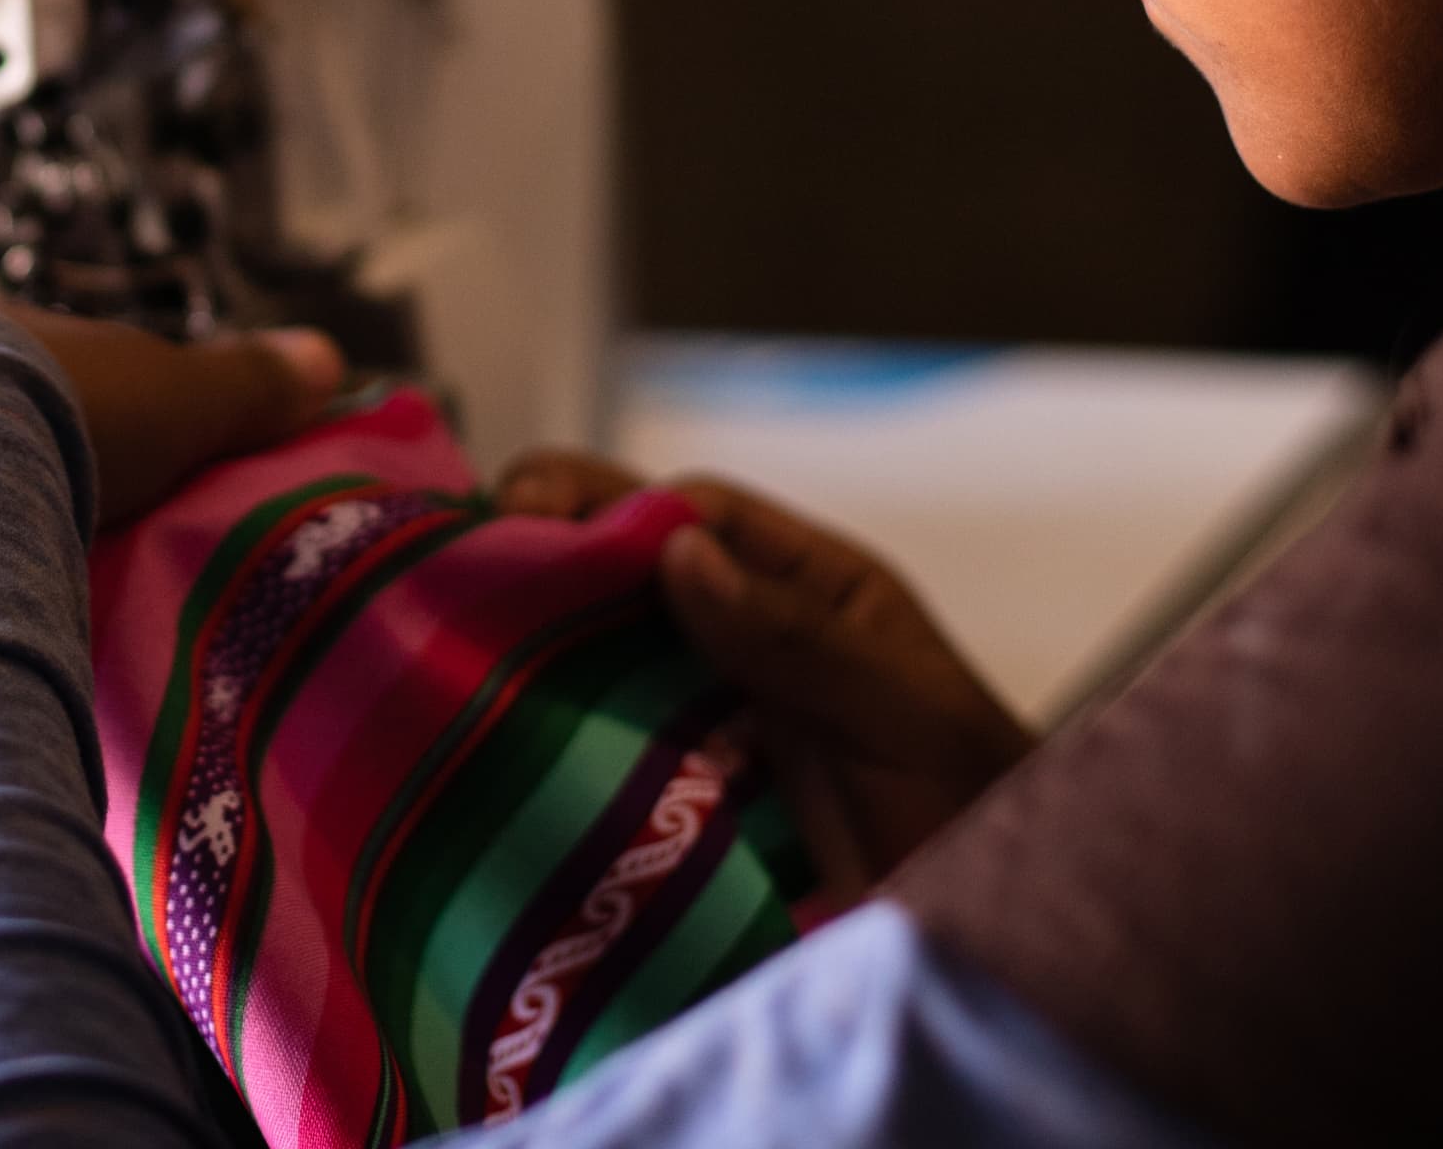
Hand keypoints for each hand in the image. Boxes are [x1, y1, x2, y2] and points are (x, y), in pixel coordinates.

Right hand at [494, 451, 1035, 905]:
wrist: (998, 943)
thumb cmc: (979, 810)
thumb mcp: (902, 710)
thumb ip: (798, 637)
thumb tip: (676, 554)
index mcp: (806, 592)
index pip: (687, 517)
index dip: (601, 500)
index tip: (519, 509)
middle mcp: (746, 648)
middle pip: (623, 583)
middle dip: (539, 569)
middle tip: (447, 577)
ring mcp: (711, 728)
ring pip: (598, 666)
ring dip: (530, 657)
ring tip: (444, 658)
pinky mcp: (680, 813)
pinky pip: (605, 765)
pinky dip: (551, 753)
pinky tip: (494, 756)